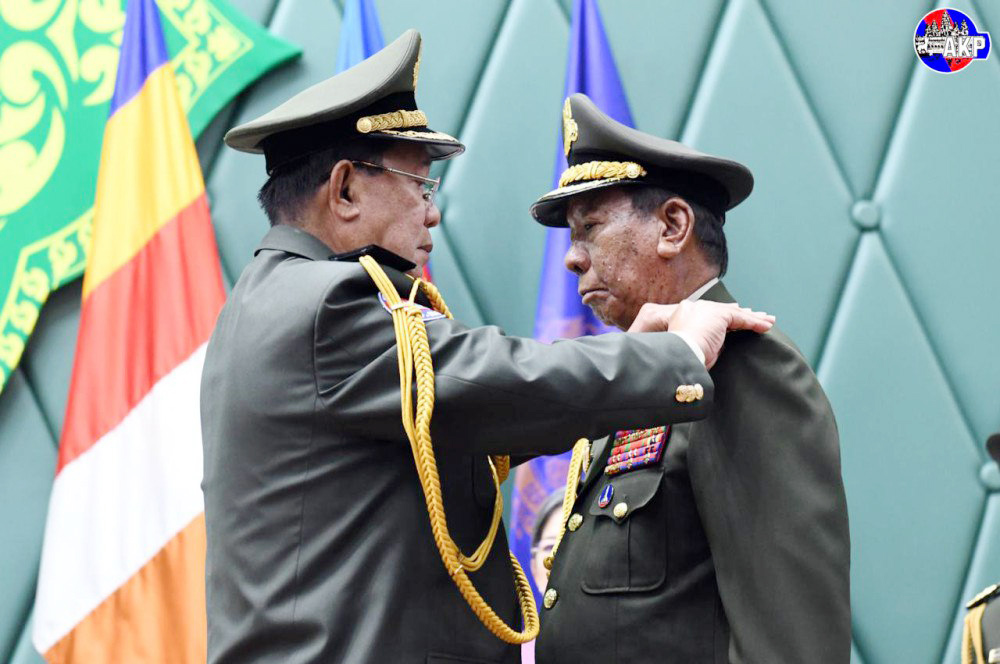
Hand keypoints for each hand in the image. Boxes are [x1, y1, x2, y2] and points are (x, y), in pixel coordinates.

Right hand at [628, 301, 774, 368]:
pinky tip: (766, 326)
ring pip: (734, 313)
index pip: (710, 314)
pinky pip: (740, 318)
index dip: (726, 318)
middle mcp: (695, 308)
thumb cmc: (680, 360)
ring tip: (768, 322)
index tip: (737, 321)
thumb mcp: (691, 349)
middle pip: (724, 311)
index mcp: (684, 315)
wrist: (677, 357)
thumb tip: (717, 346)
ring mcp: (706, 310)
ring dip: (753, 318)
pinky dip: (754, 322)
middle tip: (757, 318)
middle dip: (742, 315)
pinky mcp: (718, 315)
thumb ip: (703, 343)